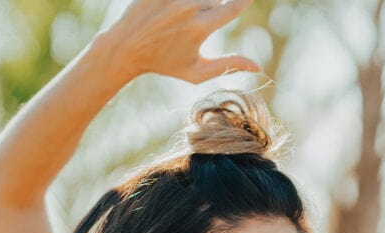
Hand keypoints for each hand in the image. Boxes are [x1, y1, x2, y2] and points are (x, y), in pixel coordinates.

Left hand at [102, 0, 260, 82]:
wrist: (126, 48)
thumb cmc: (164, 64)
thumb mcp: (197, 73)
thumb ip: (228, 66)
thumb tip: (259, 67)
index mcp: (200, 28)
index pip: (233, 8)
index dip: (244, 1)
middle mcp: (187, 7)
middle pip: (214, 0)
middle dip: (210, 10)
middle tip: (191, 26)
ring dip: (197, 3)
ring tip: (179, 19)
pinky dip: (184, 2)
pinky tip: (175, 12)